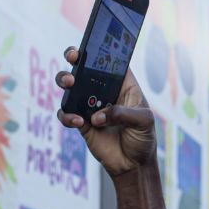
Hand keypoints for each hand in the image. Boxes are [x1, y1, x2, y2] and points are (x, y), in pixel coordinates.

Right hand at [55, 47, 156, 177]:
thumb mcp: (143, 122)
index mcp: (123, 85)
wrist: (133, 165)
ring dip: (65, 81)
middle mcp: (104, 91)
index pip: (110, 60)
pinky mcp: (81, 122)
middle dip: (76, 58)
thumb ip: (122, 114)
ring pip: (71, 87)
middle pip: (85, 68)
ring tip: (70, 84)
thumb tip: (98, 115)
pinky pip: (66, 114)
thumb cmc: (143, 138)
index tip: (92, 42)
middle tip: (74, 58)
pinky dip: (67, 115)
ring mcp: (90, 106)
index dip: (100, 49)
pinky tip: (78, 122)